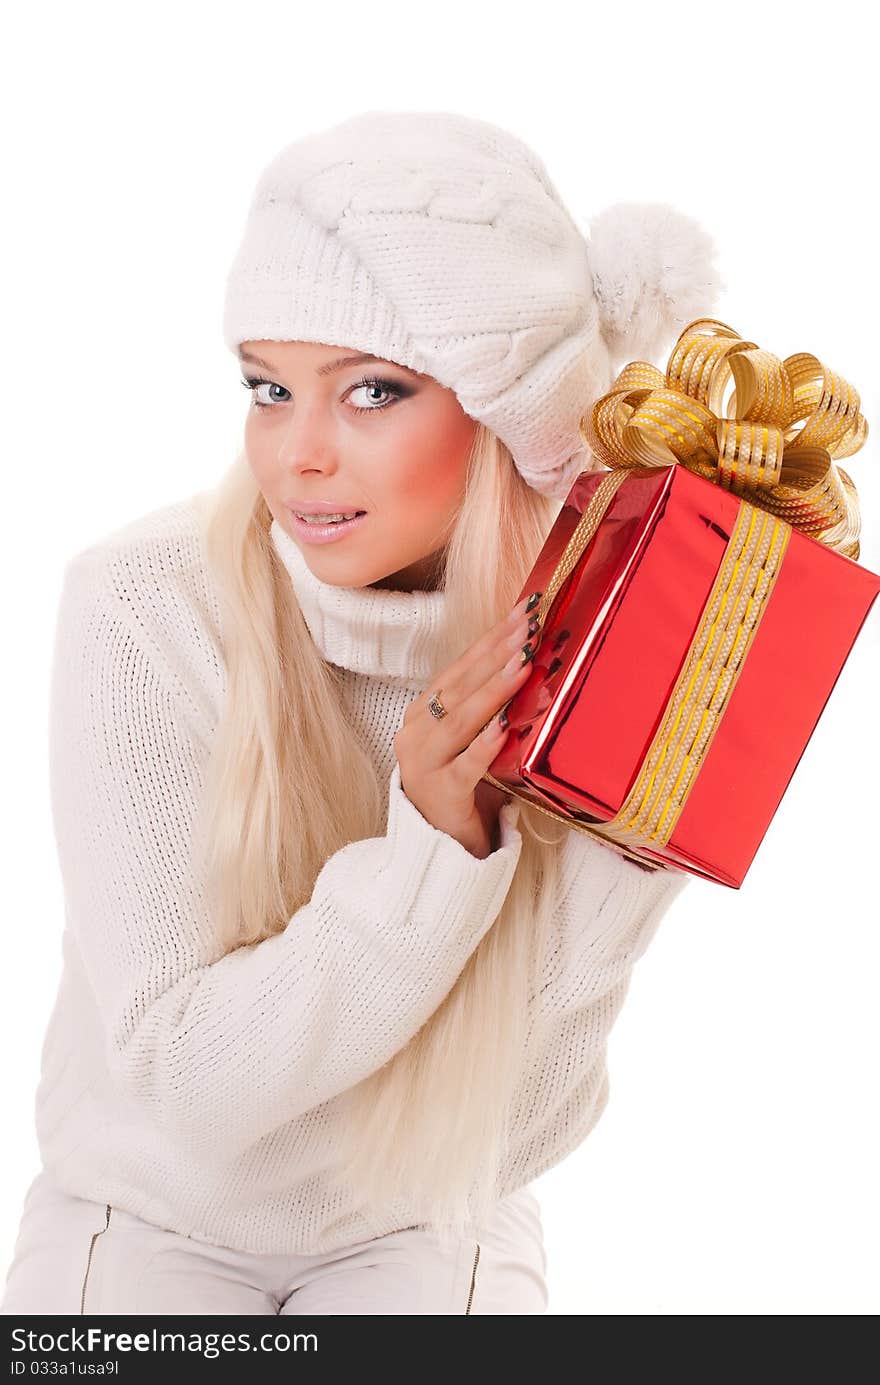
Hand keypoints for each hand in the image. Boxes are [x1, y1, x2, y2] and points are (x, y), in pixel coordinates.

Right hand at [393, 591, 541, 858]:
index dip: (489, 640)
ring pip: (461, 719)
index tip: (519, 614)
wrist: (437, 845)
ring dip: (495, 689)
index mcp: (421, 713)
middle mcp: (416, 733)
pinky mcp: (441, 793)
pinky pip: (467, 764)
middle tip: (527, 628)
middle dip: (496, 654)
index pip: (457, 668)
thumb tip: (531, 664)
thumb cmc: (460, 785)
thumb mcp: (467, 740)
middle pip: (460, 686)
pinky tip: (506, 726)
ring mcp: (423, 763)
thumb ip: (486, 708)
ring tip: (523, 665)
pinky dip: (486, 743)